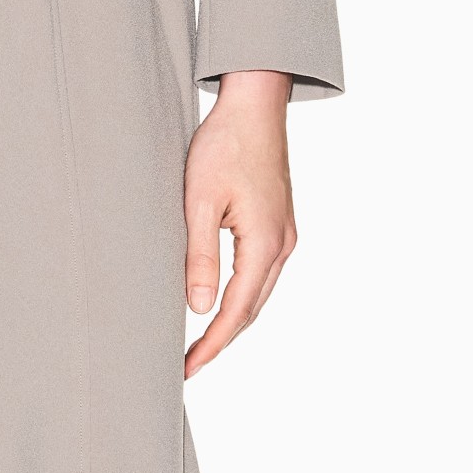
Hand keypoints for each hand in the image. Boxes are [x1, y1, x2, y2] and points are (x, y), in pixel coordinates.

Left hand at [183, 70, 296, 378]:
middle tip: (188, 364)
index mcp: (264, 244)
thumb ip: (200, 255)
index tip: (188, 368)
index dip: (212, 344)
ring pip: (258, 293)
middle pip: (252, 309)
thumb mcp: (200, 199)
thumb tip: (199, 308)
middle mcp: (282, 245)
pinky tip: (221, 297)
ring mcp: (285, 234)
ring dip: (232, 318)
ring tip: (200, 340)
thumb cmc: (224, 144)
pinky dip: (241, 293)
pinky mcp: (279, 222)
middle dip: (221, 339)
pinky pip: (261, 272)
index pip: (236, 311)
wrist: (254, 104)